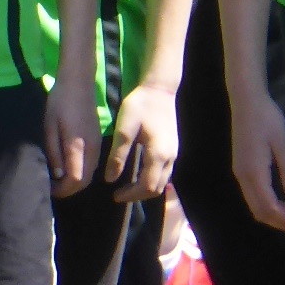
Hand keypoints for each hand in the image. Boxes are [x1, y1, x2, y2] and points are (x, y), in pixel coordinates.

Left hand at [44, 80, 102, 197]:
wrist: (79, 82)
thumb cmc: (60, 102)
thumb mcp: (50, 127)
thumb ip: (54, 152)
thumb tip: (57, 175)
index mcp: (78, 146)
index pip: (76, 179)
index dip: (62, 189)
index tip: (48, 188)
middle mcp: (92, 149)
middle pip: (85, 180)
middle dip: (69, 189)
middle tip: (52, 187)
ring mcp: (98, 144)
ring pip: (90, 173)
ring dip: (75, 181)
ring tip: (58, 179)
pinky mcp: (98, 140)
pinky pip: (92, 164)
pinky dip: (81, 171)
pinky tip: (68, 166)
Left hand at [107, 80, 179, 202]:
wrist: (159, 89)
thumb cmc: (140, 106)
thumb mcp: (124, 129)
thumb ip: (118, 155)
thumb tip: (110, 179)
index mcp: (158, 154)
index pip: (146, 186)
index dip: (130, 195)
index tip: (114, 195)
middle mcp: (170, 158)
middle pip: (156, 188)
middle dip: (138, 195)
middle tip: (119, 194)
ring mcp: (174, 153)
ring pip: (162, 182)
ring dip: (145, 188)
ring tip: (127, 187)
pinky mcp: (174, 148)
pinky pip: (165, 172)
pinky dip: (152, 179)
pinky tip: (139, 174)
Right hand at [229, 85, 284, 231]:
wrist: (246, 100)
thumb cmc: (267, 118)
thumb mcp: (282, 143)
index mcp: (254, 172)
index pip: (268, 207)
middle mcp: (243, 176)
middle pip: (259, 211)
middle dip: (280, 221)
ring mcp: (239, 172)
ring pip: (254, 204)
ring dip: (273, 213)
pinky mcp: (240, 167)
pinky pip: (252, 194)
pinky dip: (266, 203)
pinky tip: (280, 200)